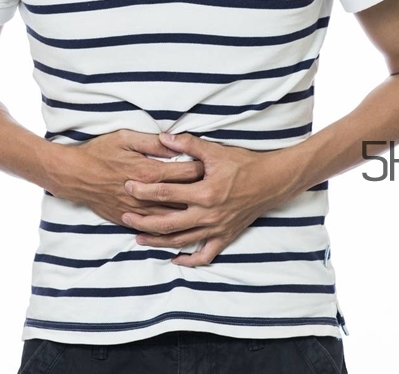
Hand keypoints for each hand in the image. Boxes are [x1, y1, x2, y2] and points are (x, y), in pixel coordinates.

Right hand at [43, 130, 203, 224]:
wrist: (73, 175)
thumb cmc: (99, 152)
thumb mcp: (125, 138)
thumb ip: (153, 142)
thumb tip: (174, 143)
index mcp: (149, 172)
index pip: (185, 172)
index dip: (203, 169)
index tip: (215, 166)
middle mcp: (146, 195)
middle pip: (183, 197)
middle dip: (202, 193)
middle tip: (219, 191)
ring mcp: (137, 210)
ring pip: (171, 218)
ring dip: (190, 215)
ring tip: (207, 212)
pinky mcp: (127, 219)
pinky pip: (153, 230)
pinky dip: (169, 231)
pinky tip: (183, 230)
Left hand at [122, 133, 299, 266]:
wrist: (272, 181)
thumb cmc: (244, 164)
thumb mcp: (216, 151)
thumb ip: (188, 145)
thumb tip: (163, 137)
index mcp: (205, 192)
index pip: (166, 193)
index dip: (144, 190)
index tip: (127, 187)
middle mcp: (208, 215)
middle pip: (167, 223)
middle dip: (143, 221)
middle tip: (125, 217)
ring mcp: (217, 229)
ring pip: (181, 241)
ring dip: (158, 241)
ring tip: (139, 238)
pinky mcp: (225, 237)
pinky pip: (205, 255)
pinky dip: (189, 260)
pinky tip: (174, 259)